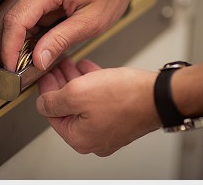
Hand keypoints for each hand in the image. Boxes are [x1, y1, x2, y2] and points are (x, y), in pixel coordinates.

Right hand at [0, 0, 137, 71]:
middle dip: (9, 44)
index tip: (10, 68)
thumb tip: (38, 59)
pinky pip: (31, 11)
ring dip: (19, 38)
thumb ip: (62, 40)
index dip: (9, 47)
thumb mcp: (92, 20)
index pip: (15, 20)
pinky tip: (39, 44)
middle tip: (16, 69)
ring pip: (18, 14)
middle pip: (10, 16)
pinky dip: (30, 30)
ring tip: (28, 61)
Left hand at [36, 58, 159, 155]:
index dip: (47, 91)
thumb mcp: (78, 92)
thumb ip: (53, 100)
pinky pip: (102, 101)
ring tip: (74, 64)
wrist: (160, 95)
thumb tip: (41, 104)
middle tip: (58, 66)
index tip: (45, 75)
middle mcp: (95, 139)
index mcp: (80, 138)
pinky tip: (92, 70)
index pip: (52, 115)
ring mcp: (110, 129)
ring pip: (86, 103)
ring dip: (78, 82)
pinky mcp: (123, 118)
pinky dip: (95, 85)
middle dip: (62, 84)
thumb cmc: (125, 96)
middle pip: (70, 109)